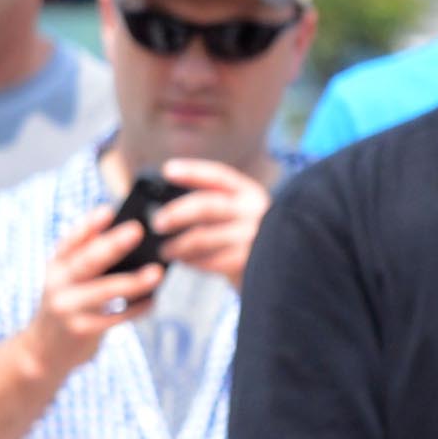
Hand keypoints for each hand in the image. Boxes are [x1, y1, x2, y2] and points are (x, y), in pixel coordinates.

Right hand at [12, 198, 169, 381]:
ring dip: (133, 281)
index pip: (69, 241)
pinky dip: (137, 308)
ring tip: (157, 272)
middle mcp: (57, 285)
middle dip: (113, 245)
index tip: (109, 211)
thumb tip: (117, 230)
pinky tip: (153, 300)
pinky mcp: (81, 331)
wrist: (43, 351)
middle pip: (87, 261)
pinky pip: (116, 318)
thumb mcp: (66, 280)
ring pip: (104, 291)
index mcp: (55, 267)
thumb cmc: (67, 306)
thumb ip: (85, 256)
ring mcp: (67, 309)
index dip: (89, 225)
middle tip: (138, 231)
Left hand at [147, 158, 270, 285]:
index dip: (192, 171)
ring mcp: (255, 236)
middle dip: (176, 213)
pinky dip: (192, 262)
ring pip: (204, 237)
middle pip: (207, 206)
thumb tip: (162, 211)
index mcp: (249, 193)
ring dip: (178, 245)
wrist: (280, 269)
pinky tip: (184, 262)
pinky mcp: (250, 261)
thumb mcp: (237, 215)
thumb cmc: (246, 239)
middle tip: (157, 224)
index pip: (218, 176)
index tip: (168, 170)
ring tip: (165, 250)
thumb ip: (212, 208)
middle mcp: (255, 210)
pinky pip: (211, 260)